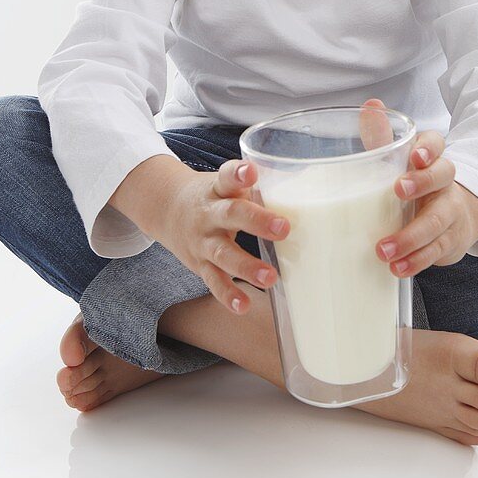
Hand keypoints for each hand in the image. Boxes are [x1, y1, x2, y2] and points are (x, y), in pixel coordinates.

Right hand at [150, 159, 290, 315]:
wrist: (167, 209)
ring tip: (270, 277)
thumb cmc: (214, 196)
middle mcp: (208, 213)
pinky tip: (243, 305)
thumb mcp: (228, 185)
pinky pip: (214, 281)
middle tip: (284, 229)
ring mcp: (202, 241)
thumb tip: (310, 182)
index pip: (226, 177)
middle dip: (256, 221)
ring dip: (246, 267)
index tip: (251, 172)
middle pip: (230, 214)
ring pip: (222, 254)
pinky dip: (228, 294)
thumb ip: (260, 187)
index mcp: (218, 188)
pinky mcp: (200, 265)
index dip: (238, 174)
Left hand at [359, 99, 477, 275]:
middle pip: (443, 177)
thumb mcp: (400, 159)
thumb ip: (383, 136)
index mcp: (432, 158)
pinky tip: (398, 268)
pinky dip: (417, 260)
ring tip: (384, 250)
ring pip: (437, 221)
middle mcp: (446, 183)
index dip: (428, 149)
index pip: (437, 144)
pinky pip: (436, 251)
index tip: (415, 156)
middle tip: (398, 191)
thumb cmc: (417, 181)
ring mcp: (451, 212)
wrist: (457, 215)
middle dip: (423, 183)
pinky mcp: (450, 241)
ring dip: (411, 236)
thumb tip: (370, 105)